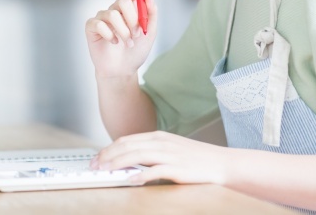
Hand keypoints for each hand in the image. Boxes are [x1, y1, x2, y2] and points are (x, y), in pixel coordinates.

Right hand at [84, 0, 157, 78]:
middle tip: (137, 33)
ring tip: (128, 43)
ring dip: (124, 31)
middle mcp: (115, 10)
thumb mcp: (150, 32)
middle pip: (122, 1)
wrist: (124, 70)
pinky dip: (110, 35)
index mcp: (129, 8)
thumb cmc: (136, 51)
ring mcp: (102, 18)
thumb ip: (151, 13)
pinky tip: (114, 43)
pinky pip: (99, 24)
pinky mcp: (92, 27)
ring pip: (112, 14)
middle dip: (133, 18)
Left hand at [91, 131, 231, 185]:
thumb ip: (151, 152)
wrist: (220, 162)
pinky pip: (155, 171)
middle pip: (128, 146)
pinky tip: (131, 180)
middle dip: (108, 155)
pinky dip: (141, 175)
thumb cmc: (196, 158)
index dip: (109, 149)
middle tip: (95, 165)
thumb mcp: (170, 149)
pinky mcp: (177, 168)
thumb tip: (129, 160)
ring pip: (137, 155)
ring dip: (118, 163)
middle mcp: (161, 143)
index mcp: (158, 137)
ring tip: (105, 170)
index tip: (97, 158)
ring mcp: (169, 154)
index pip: (127, 140)